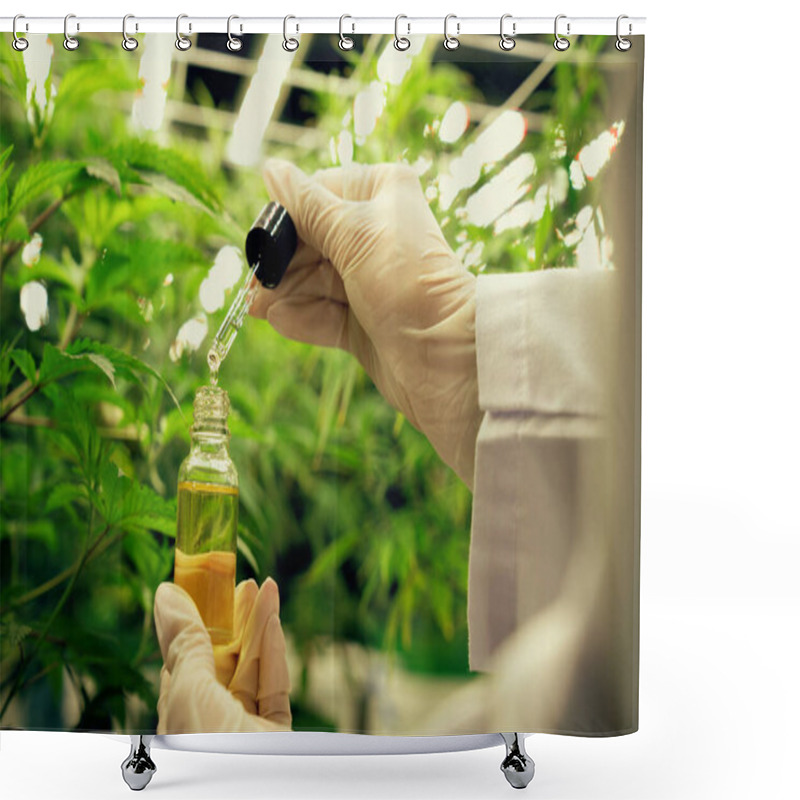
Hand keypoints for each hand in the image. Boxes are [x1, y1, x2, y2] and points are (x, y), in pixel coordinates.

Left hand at [154, 578, 290, 732]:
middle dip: (234, 620)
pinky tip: (274, 620)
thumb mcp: (187, 687)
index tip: (203, 593)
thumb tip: (166, 593)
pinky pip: (275, 686)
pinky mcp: (276, 733)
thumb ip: (184, 640)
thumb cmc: (204, 746)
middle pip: (224, 662)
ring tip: (266, 586)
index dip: (194, 626)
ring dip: (258, 625)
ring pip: (253, 669)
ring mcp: (245, 728)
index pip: (183, 663)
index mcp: (178, 718)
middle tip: (243, 584)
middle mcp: (211, 723)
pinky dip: (275, 652)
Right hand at [250, 159, 481, 488]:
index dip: (284, 219)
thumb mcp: (352, 234)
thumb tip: (272, 169)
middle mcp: (375, 232)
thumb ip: (306, 206)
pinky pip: (322, 313)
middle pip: (308, 241)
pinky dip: (301, 317)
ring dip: (285, 293)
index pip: (315, 195)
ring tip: (258, 307)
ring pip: (312, 279)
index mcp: (381, 193)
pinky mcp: (363, 319)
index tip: (261, 243)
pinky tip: (277, 320)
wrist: (446, 355)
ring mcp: (368, 279)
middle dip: (281, 264)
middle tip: (256, 285)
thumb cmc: (406, 282)